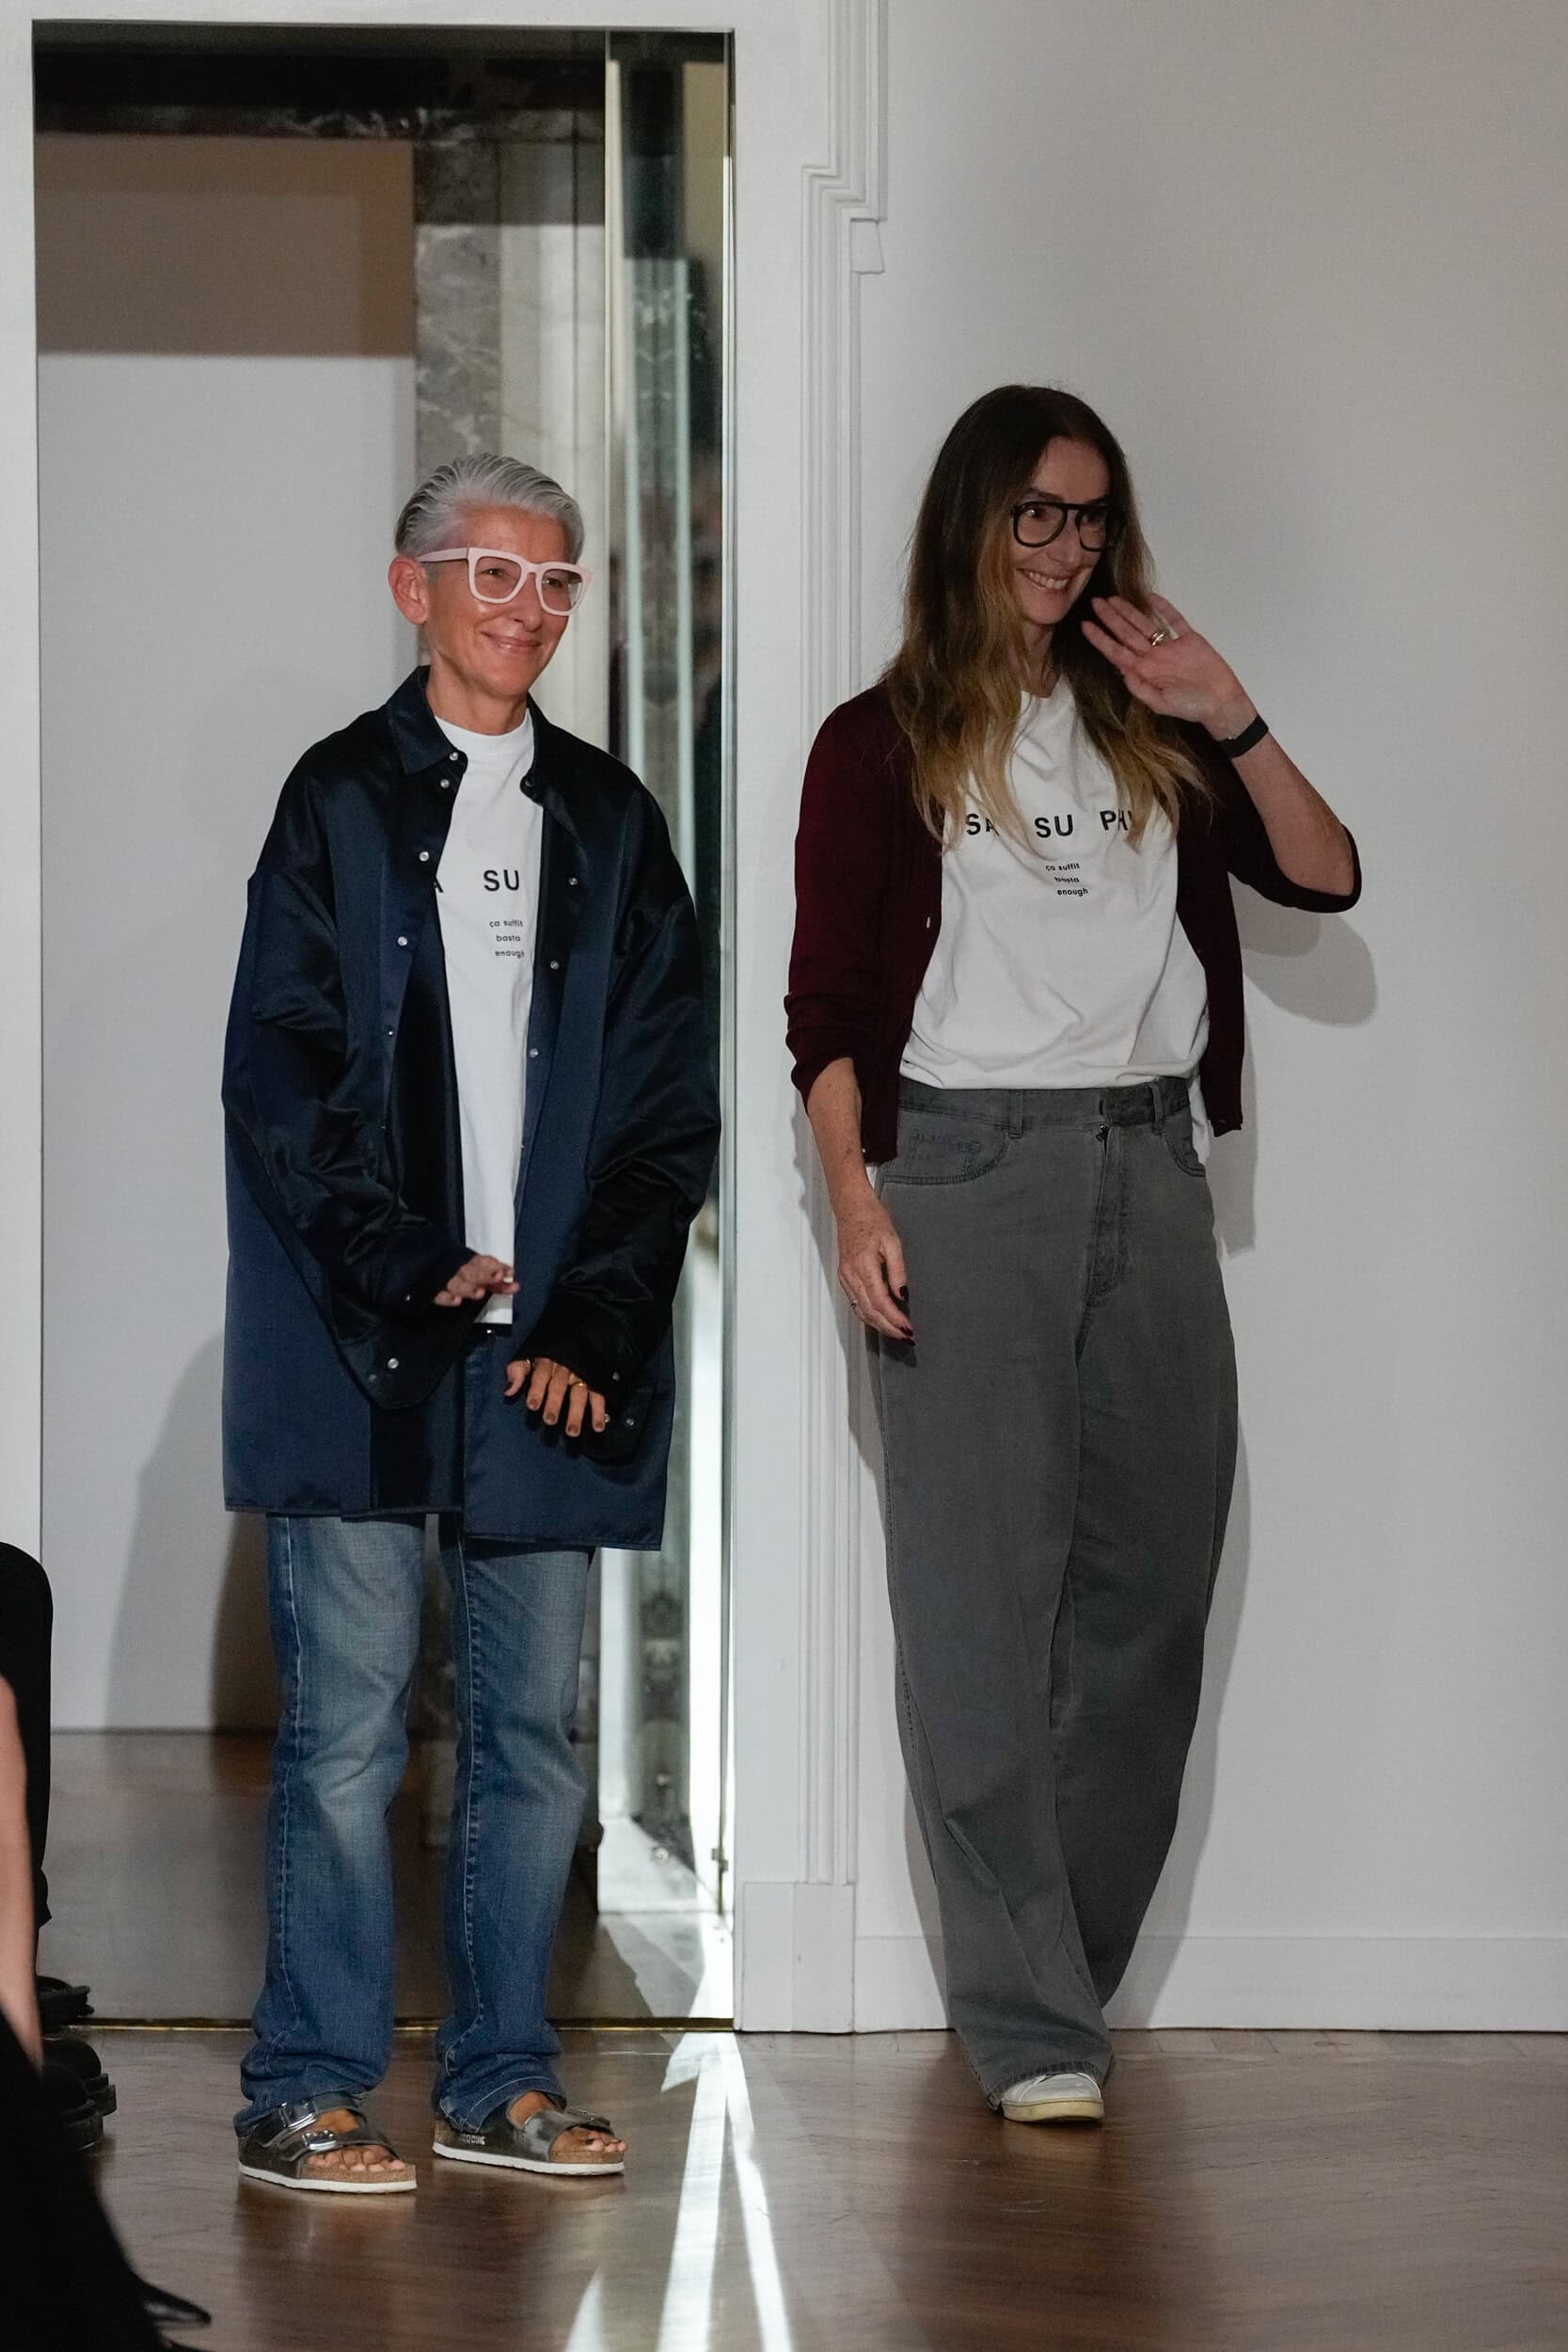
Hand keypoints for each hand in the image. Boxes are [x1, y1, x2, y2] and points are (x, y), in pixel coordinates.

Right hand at [434, 1254, 517, 1308]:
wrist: (423, 1266)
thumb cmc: (454, 1271)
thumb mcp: (476, 1273)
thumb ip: (494, 1279)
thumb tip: (513, 1281)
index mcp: (469, 1263)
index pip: (484, 1263)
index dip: (497, 1266)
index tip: (509, 1272)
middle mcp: (458, 1271)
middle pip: (472, 1272)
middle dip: (486, 1275)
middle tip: (499, 1277)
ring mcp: (445, 1281)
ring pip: (457, 1284)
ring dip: (468, 1288)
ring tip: (480, 1293)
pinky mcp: (433, 1292)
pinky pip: (438, 1295)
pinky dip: (446, 1298)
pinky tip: (456, 1301)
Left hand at [505, 1355, 608, 1437]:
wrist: (574, 1334)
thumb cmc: (546, 1354)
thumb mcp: (528, 1357)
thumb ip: (517, 1372)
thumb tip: (508, 1391)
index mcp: (546, 1360)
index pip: (540, 1375)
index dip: (537, 1390)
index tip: (532, 1405)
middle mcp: (565, 1367)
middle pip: (558, 1386)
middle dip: (554, 1403)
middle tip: (550, 1421)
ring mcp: (581, 1375)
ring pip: (578, 1394)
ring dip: (576, 1412)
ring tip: (572, 1431)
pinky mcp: (595, 1381)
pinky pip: (598, 1396)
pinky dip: (599, 1411)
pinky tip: (597, 1427)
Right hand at [835, 1188, 912, 1342]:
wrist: (851, 1208)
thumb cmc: (872, 1220)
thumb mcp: (893, 1242)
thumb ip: (897, 1271)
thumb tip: (902, 1296)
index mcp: (863, 1265)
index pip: (880, 1301)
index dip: (894, 1318)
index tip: (909, 1327)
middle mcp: (851, 1275)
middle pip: (869, 1311)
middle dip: (889, 1328)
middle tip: (907, 1337)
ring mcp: (845, 1277)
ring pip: (861, 1310)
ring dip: (879, 1325)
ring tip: (897, 1333)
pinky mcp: (845, 1277)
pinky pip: (855, 1303)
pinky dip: (868, 1315)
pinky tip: (880, 1320)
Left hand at [1080, 593, 1253, 737]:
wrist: (1221, 702)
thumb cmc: (1191, 707)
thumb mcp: (1161, 704)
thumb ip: (1140, 689)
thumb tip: (1122, 672)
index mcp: (1145, 672)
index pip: (1117, 652)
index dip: (1100, 639)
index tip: (1085, 626)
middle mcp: (1154, 657)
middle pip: (1127, 634)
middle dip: (1110, 618)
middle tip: (1094, 602)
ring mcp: (1171, 646)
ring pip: (1146, 624)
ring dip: (1129, 611)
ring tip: (1113, 599)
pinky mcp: (1190, 639)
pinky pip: (1175, 620)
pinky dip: (1164, 609)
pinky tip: (1151, 597)